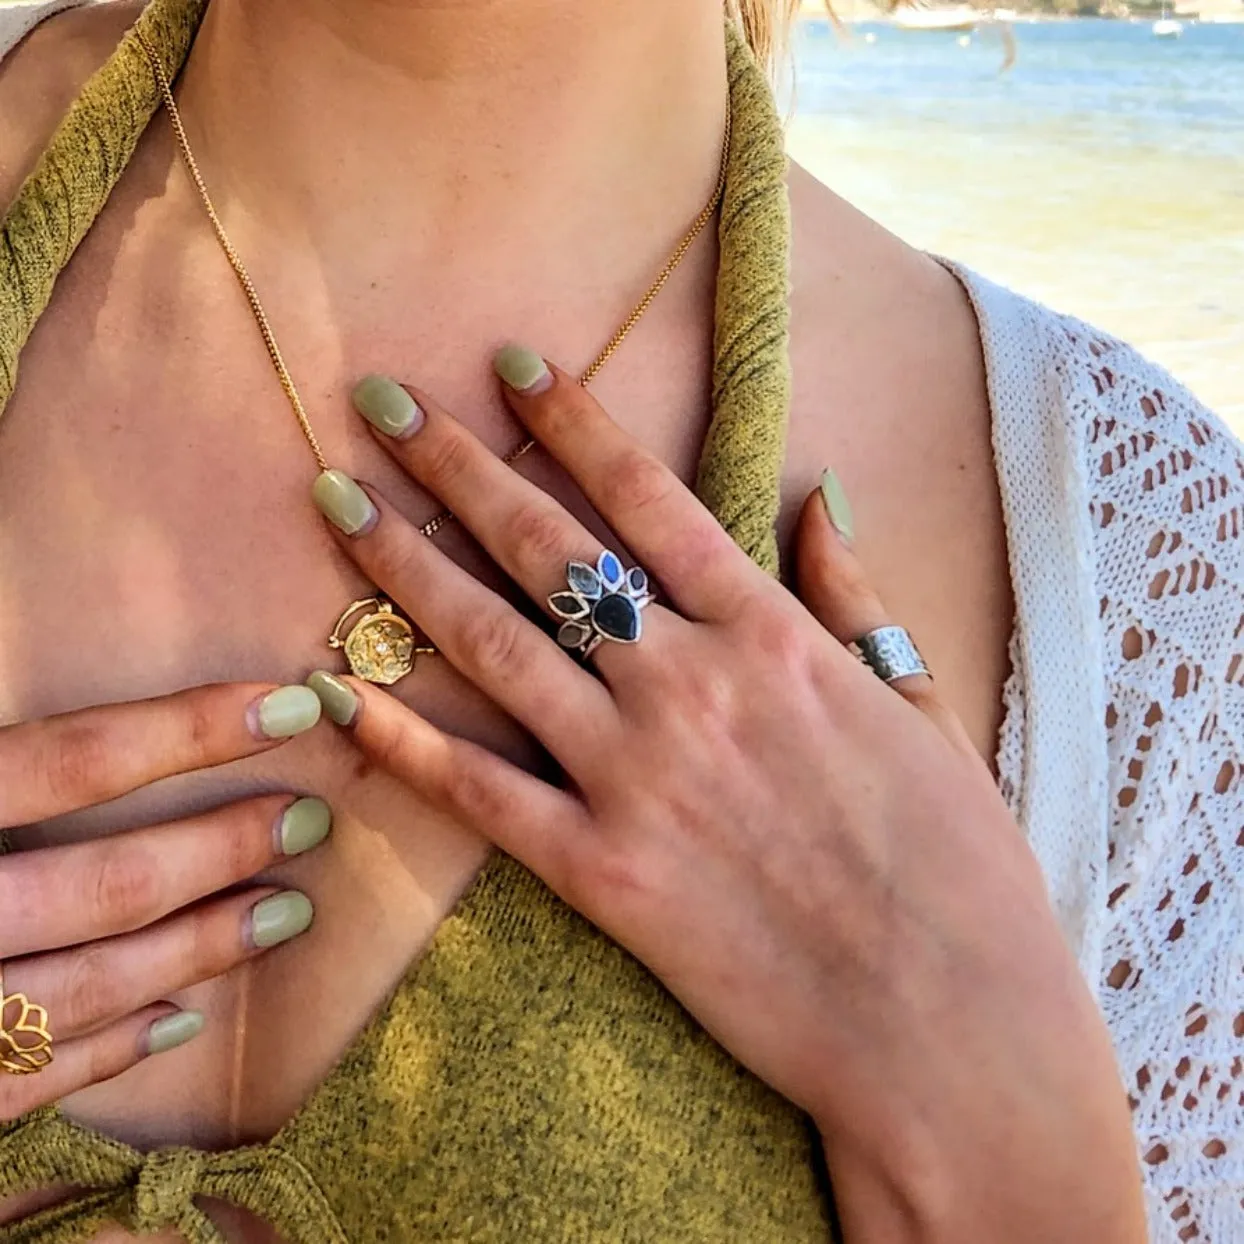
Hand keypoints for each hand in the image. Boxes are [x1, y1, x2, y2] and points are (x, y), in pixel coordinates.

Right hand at [0, 683, 327, 1119]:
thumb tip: (115, 727)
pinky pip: (32, 1078)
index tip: (291, 707)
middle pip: (105, 884)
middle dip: (221, 851)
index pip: (76, 760)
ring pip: (88, 985)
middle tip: (309, 822)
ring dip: (198, 949)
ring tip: (286, 915)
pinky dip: (112, 1048)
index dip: (190, 730)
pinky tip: (182, 1018)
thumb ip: (19, 761)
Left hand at [309, 355, 1144, 1241]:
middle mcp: (689, 686)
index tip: (507, 367)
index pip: (649, 500)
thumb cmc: (955, 862)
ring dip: (404, 569)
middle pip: (548, 553)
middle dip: (455, 467)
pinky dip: (403, 739)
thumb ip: (858, 595)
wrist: (946, 1022)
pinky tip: (338, 688)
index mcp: (772, 637)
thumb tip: (822, 497)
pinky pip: (480, 793)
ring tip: (334, 503)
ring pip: (495, 648)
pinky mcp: (599, 873)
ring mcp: (634, 778)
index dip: (571, 424)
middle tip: (378, 403)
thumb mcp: (923, 703)